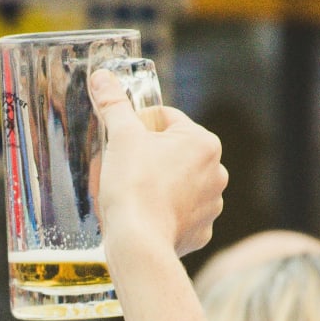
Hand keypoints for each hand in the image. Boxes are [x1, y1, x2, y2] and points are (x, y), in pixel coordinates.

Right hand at [88, 68, 225, 260]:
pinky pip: (180, 213)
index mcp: (203, 142)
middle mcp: (217, 172)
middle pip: (173, 151)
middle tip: (123, 167)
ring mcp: (212, 204)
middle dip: (148, 156)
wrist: (138, 242)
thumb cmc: (133, 186)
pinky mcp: (201, 231)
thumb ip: (114, 104)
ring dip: (158, 183)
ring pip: (178, 182)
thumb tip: (103, 77)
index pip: (166, 118)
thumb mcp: (120, 137)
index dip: (138, 125)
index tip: (122, 139)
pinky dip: (164, 212)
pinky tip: (145, 215)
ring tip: (134, 193)